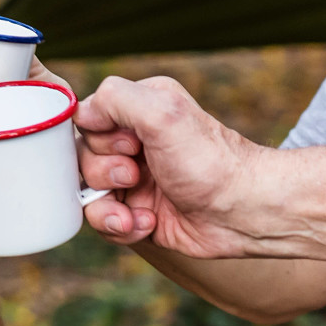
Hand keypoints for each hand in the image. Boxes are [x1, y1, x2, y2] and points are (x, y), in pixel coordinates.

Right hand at [74, 75, 263, 258]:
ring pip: (88, 194)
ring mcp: (136, 179)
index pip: (87, 118)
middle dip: (102, 173)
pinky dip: (121, 226)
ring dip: (107, 207)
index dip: (97, 138)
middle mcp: (136, 142)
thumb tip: (83, 113)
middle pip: (81, 158)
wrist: (243, 212)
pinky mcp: (139, 212)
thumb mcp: (163, 113)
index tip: (128, 145)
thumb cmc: (210, 161)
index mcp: (141, 109)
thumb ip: (116, 98)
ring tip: (136, 213)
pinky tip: (148, 224)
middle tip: (135, 176)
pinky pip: (106, 221)